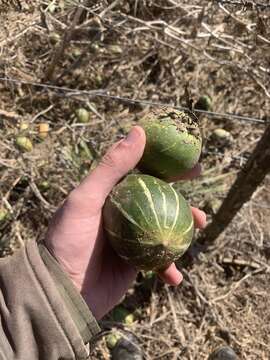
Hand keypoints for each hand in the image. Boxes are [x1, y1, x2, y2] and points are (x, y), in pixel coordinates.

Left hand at [45, 126, 205, 318]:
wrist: (62, 291)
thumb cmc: (69, 240)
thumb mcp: (86, 199)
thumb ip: (111, 167)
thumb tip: (138, 131)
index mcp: (112, 194)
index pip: (143, 172)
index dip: (166, 164)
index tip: (188, 159)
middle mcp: (124, 213)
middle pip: (160, 198)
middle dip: (182, 193)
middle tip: (200, 181)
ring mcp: (132, 237)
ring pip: (166, 227)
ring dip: (185, 228)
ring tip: (200, 226)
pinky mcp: (136, 262)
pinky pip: (160, 260)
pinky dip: (169, 267)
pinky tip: (174, 276)